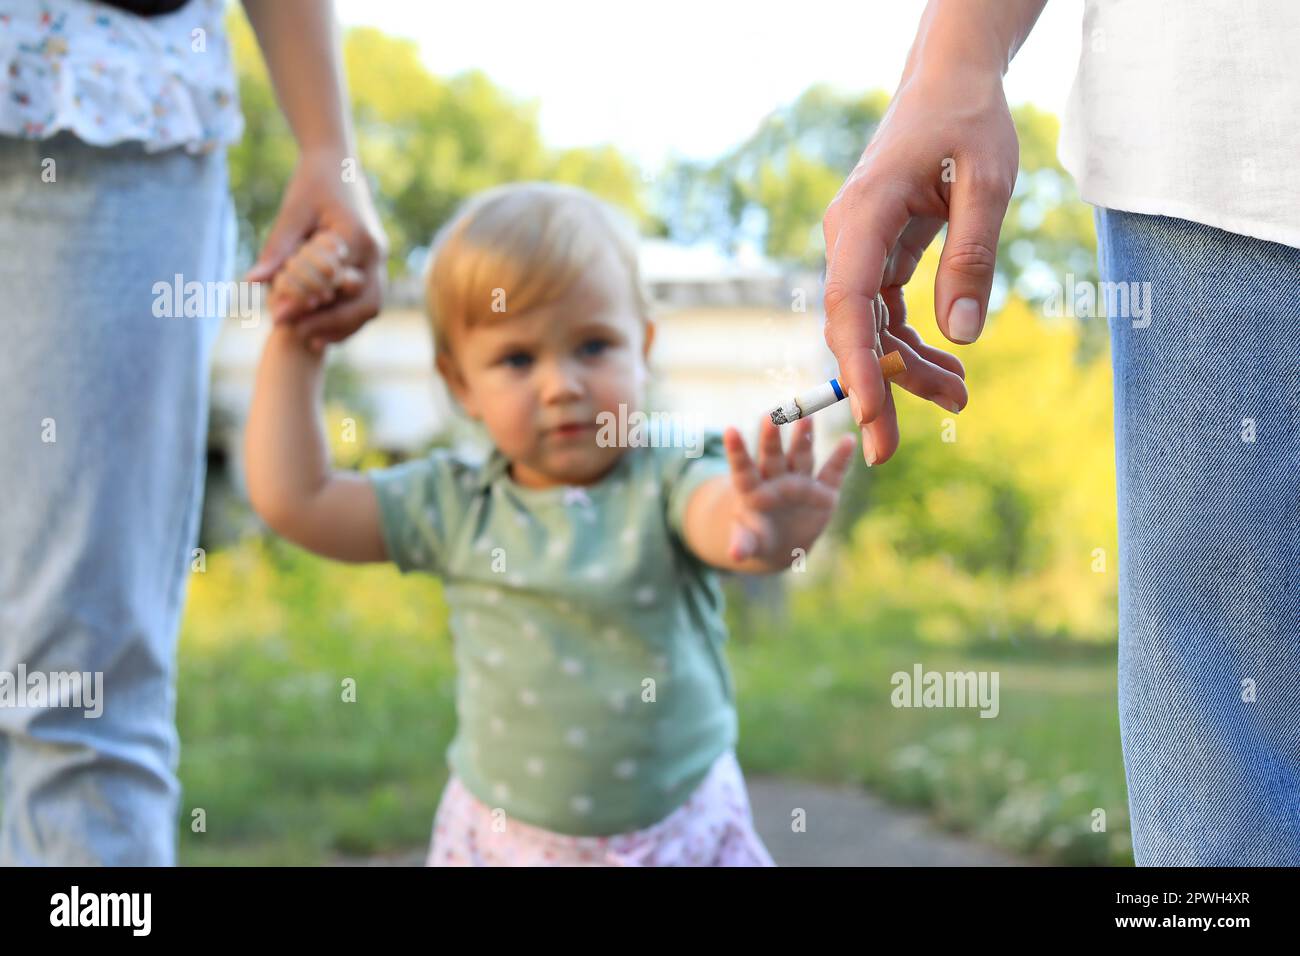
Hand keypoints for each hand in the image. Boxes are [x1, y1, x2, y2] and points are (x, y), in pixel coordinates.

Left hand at [245, 149, 387, 345]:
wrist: (338, 164)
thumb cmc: (312, 185)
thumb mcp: (291, 214)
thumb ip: (277, 250)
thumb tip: (252, 283)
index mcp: (357, 237)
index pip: (337, 283)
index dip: (310, 306)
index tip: (278, 318)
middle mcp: (376, 253)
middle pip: (365, 305)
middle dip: (332, 325)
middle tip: (296, 335)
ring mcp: (379, 261)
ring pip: (369, 308)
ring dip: (341, 328)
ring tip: (308, 341)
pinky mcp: (373, 266)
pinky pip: (366, 302)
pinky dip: (346, 320)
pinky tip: (319, 331)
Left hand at [721, 417, 854, 568]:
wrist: (781, 542)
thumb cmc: (758, 537)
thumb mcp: (749, 541)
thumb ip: (743, 543)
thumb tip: (735, 556)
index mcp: (753, 488)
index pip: (743, 467)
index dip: (737, 450)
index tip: (729, 431)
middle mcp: (775, 478)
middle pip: (772, 455)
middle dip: (771, 438)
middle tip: (771, 416)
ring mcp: (800, 482)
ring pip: (801, 455)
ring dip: (804, 437)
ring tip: (806, 418)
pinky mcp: (823, 491)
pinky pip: (833, 472)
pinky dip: (842, 457)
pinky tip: (849, 441)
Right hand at [822, 61, 1018, 464]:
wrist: (948, 82)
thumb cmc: (968, 119)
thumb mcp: (989, 182)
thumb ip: (973, 256)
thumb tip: (962, 335)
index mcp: (863, 216)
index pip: (848, 303)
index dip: (858, 365)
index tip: (869, 416)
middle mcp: (848, 237)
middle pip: (853, 328)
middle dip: (878, 387)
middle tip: (894, 450)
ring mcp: (858, 247)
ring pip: (871, 327)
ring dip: (907, 369)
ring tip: (961, 396)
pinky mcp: (877, 253)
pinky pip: (886, 312)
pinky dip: (915, 343)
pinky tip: (950, 364)